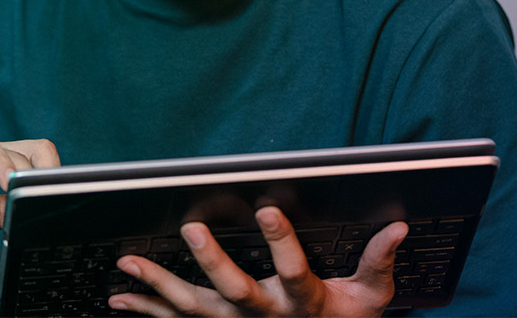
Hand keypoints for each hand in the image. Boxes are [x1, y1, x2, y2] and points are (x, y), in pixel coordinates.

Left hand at [110, 206, 407, 316]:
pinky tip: (119, 299)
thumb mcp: (371, 300)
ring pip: (194, 310)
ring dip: (159, 288)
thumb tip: (396, 228)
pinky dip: (147, 312)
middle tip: (191, 229)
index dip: (282, 244)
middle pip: (235, 293)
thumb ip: (379, 265)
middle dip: (212, 263)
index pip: (294, 273)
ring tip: (129, 265)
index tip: (269, 209)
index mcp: (304, 305)